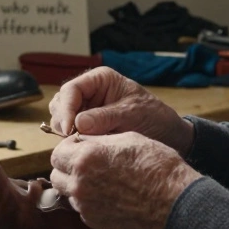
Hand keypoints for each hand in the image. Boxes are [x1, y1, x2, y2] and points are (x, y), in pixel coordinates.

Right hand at [49, 67, 193, 153]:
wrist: (167, 134)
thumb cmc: (154, 117)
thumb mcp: (132, 114)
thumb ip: (105, 117)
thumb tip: (78, 124)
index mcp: (99, 80)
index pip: (71, 90)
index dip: (66, 109)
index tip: (70, 129)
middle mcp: (89, 92)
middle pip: (60, 103)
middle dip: (63, 121)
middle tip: (73, 139)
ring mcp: (86, 110)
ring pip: (61, 118)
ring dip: (65, 132)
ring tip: (80, 144)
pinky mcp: (87, 127)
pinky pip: (70, 132)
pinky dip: (72, 140)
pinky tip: (83, 148)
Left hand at [49, 133, 201, 228]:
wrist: (174, 200)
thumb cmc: (155, 165)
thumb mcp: (126, 138)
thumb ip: (97, 139)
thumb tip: (81, 140)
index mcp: (85, 158)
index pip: (57, 152)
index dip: (70, 148)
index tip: (82, 147)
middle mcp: (79, 184)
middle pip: (56, 174)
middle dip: (68, 167)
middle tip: (88, 163)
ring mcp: (85, 206)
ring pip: (67, 192)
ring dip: (76, 184)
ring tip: (100, 179)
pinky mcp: (94, 221)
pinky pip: (81, 207)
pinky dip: (88, 200)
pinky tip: (109, 194)